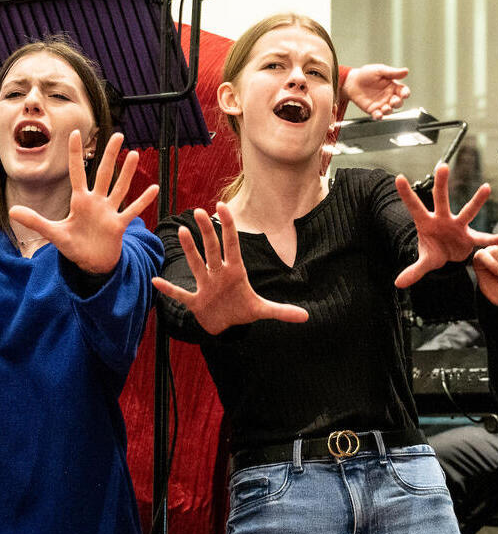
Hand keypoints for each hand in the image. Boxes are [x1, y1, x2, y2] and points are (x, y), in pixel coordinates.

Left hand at [9, 131, 158, 273]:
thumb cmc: (74, 246)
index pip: (77, 173)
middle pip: (104, 174)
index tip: (75, 133)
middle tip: (117, 135)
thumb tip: (13, 211)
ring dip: (127, 172)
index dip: (75, 154)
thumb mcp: (54, 234)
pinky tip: (154, 188)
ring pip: (120, 188)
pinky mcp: (119, 225)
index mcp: (80, 201)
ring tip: (135, 154)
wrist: (91, 264)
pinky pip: (132, 211)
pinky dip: (143, 201)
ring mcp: (109, 212)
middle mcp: (96, 202)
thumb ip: (35, 221)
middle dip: (110, 155)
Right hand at [152, 203, 308, 334]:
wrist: (226, 327)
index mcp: (235, 272)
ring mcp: (206, 286)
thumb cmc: (242, 311)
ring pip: (197, 264)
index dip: (228, 226)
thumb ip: (282, 312)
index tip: (221, 206)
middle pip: (212, 249)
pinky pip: (180, 294)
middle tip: (199, 211)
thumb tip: (305, 316)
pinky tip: (156, 280)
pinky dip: (169, 289)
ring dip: (190, 249)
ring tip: (183, 231)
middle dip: (207, 232)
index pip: (232, 245)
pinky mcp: (195, 302)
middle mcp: (219, 274)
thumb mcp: (262, 311)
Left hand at [341, 64, 409, 118]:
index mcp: (392, 86)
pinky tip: (378, 114)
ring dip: (389, 110)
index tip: (404, 94)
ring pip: (390, 110)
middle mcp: (388, 96)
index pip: (403, 91)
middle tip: (394, 101)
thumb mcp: (380, 70)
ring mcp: (381, 104)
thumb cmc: (365, 74)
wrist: (351, 82)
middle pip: (398, 103)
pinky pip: (378, 115)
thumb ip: (392, 72)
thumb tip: (406, 71)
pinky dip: (379, 116)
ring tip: (385, 108)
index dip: (405, 93)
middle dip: (398, 103)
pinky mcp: (373, 110)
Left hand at [394, 163, 497, 287]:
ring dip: (477, 201)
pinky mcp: (470, 237)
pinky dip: (493, 239)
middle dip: (441, 184)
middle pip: (441, 199)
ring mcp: (458, 226)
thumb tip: (398, 284)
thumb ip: (413, 271)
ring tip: (487, 187)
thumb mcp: (423, 261)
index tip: (399, 178)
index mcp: (426, 222)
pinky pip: (482, 238)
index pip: (414, 206)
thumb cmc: (434, 251)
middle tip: (442, 165)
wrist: (449, 255)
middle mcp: (443, 219)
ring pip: (467, 212)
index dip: (406, 194)